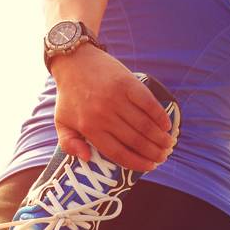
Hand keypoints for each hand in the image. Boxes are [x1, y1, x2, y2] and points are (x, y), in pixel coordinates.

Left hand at [49, 44, 175, 171]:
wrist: (74, 61)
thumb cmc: (69, 95)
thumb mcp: (61, 122)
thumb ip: (69, 143)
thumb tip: (87, 159)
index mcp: (89, 127)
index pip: (117, 152)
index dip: (136, 162)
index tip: (150, 167)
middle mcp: (104, 115)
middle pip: (135, 140)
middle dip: (153, 152)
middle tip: (163, 157)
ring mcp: (117, 98)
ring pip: (144, 124)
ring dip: (159, 137)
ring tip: (168, 144)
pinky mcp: (127, 83)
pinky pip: (148, 103)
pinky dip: (160, 116)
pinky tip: (166, 125)